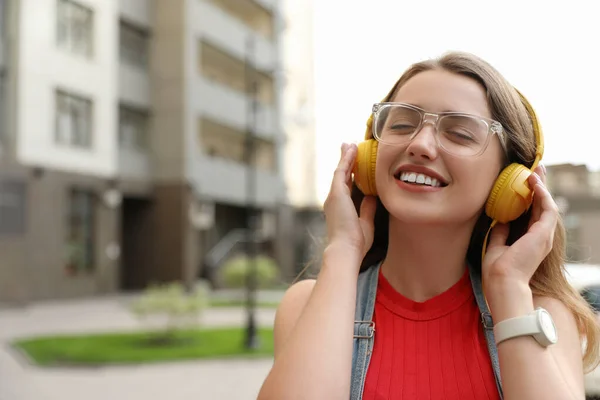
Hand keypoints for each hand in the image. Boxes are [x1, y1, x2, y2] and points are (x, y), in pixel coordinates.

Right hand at [323, 143, 376, 257]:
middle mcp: (334, 200)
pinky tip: (352, 150)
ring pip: (341, 170)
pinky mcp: (336, 193)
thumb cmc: (355, 242)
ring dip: (346, 157)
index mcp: (340, 208)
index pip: (346, 186)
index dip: (351, 173)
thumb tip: (372, 196)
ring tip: (350, 144)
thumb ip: (367, 209)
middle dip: (346, 161)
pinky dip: (346, 159)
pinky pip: (342, 171)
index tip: (356, 164)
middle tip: (349, 148)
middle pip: (341, 175)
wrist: (346, 249)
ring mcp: (334, 196)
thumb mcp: (365, 222)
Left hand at [483, 165, 558, 287]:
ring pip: (547, 205)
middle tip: (535, 170)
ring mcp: (544, 236)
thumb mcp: (497, 246)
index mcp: (529, 241)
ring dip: (541, 187)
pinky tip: (534, 183)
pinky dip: (542, 195)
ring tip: (535, 171)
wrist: (502, 282)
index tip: (523, 183)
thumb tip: (501, 219)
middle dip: (539, 187)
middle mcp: (540, 238)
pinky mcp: (544, 234)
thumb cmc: (498, 271)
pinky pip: (548, 209)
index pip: (532, 214)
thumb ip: (501, 233)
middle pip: (542, 206)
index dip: (530, 198)